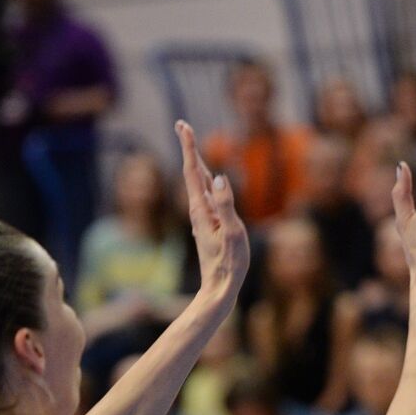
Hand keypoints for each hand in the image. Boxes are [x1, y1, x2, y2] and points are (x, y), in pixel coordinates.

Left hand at [176, 120, 249, 304]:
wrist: (219, 289)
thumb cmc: (230, 262)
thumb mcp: (233, 232)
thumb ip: (225, 204)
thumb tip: (219, 178)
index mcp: (202, 208)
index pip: (192, 170)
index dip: (188, 146)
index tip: (182, 125)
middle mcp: (198, 210)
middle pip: (192, 173)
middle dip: (189, 149)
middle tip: (183, 126)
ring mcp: (202, 219)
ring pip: (197, 184)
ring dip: (194, 163)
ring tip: (191, 146)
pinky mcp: (208, 227)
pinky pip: (204, 196)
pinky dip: (203, 181)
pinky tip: (205, 182)